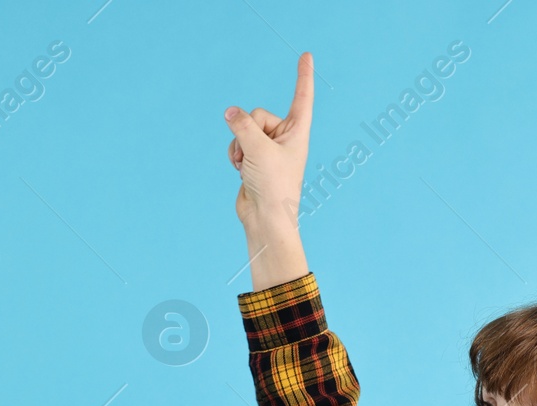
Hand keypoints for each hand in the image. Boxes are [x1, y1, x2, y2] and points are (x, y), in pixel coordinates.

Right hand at [223, 51, 313, 233]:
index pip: (302, 97)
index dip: (303, 76)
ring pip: (243, 129)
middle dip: (248, 131)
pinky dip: (235, 155)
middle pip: (257, 114)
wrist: (265, 218)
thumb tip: (229, 112)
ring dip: (239, 146)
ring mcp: (268, 148)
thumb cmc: (273, 186)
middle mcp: (285, 137)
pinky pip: (237, 143)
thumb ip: (242, 125)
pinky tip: (241, 170)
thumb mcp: (257, 150)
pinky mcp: (254, 158)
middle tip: (254, 155)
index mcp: (298, 132)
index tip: (307, 56)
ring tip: (248, 166)